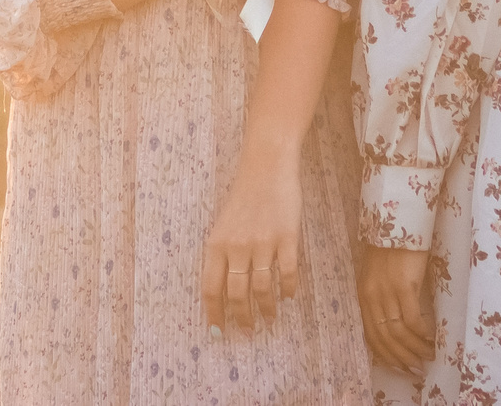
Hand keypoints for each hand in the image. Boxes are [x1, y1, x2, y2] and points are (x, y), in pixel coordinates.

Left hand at [202, 149, 301, 334]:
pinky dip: (288, 289)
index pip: (211, 288)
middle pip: (237, 294)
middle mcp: (237, 246)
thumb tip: (224, 290)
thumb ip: (223, 254)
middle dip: (242, 319)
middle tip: (247, 332)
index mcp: (216, 244)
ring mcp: (263, 243)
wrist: (267, 166)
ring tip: (269, 319)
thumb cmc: (244, 195)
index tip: (218, 333)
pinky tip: (289, 297)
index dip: (214, 314)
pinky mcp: (287, 238)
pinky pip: (287, 273)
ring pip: (262, 289)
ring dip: (266, 309)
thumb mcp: (224, 225)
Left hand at [356, 244, 435, 372]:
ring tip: (428, 356)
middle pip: (386, 338)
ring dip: (415, 349)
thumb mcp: (377, 274)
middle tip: (417, 368)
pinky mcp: (405, 286)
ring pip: (400, 332)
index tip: (400, 367)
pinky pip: (413, 319)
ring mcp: (388, 292)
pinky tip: (431, 339)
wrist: (398, 221)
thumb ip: (381, 297)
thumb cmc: (391, 246)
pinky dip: (422, 334)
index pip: (371, 335)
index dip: (386, 355)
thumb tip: (394, 323)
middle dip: (402, 358)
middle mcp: (373, 296)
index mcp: (363, 294)